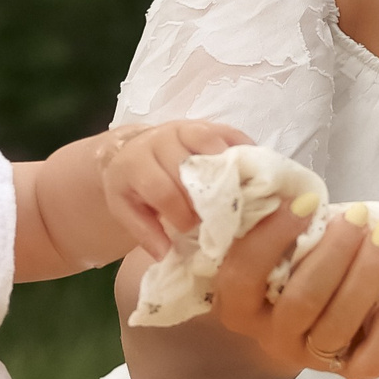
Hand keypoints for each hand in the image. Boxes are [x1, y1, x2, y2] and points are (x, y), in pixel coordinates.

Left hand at [100, 119, 255, 257]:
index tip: (190, 229)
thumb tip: (166, 253)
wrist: (134, 151)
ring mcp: (185, 128)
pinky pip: (230, 134)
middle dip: (205, 196)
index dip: (180, 214)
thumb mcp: (126, 209)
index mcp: (135, 162)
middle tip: (215, 217)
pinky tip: (253, 173)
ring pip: (211, 144)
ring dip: (228, 173)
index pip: (163, 190)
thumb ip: (144, 231)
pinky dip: (244, 152)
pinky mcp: (207, 124)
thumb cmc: (133, 186)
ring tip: (237, 197)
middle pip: (189, 167)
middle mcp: (160, 139)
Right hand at [210, 199, 378, 378]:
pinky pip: (366, 364)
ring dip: (366, 277)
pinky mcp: (342, 371)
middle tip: (358, 216)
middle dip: (336, 252)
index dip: (275, 235)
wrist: (285, 333)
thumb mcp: (262, 254)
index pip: (246, 272)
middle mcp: (269, 336)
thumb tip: (301, 188)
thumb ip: (272, 229)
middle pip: (302, 299)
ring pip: (338, 326)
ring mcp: (307, 357)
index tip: (308, 200)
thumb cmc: (278, 275)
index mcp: (237, 305)